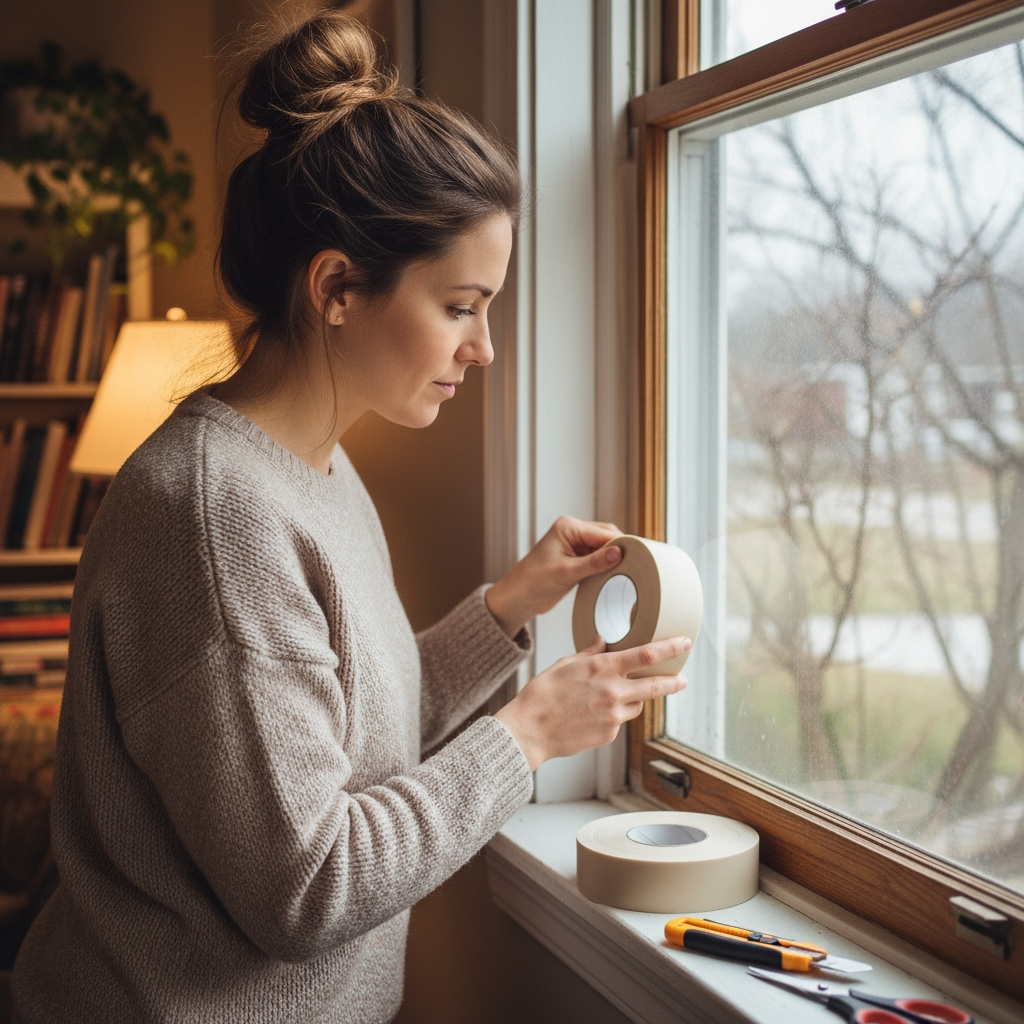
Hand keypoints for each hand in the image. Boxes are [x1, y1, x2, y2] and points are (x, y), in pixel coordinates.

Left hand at [486, 515, 624, 636]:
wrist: (518, 597)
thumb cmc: (534, 582)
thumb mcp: (567, 573)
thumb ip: (595, 562)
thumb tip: (620, 552)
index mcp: (568, 527)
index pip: (603, 533)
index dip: (622, 545)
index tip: (640, 556)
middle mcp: (573, 531)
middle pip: (607, 536)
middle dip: (620, 550)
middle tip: (636, 565)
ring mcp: (575, 544)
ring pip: (604, 547)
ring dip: (613, 558)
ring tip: (627, 571)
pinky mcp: (576, 557)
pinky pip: (598, 557)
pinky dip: (606, 565)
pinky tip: (613, 574)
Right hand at [494, 635, 690, 769]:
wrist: (529, 730)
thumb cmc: (542, 694)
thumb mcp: (565, 665)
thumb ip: (590, 654)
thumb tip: (603, 643)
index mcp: (602, 668)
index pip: (647, 655)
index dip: (670, 649)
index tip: (684, 644)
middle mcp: (613, 692)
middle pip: (656, 685)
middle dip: (674, 681)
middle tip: (683, 679)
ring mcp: (613, 716)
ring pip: (637, 705)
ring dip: (635, 699)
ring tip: (615, 697)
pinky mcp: (609, 734)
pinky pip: (620, 721)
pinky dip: (614, 715)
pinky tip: (593, 714)